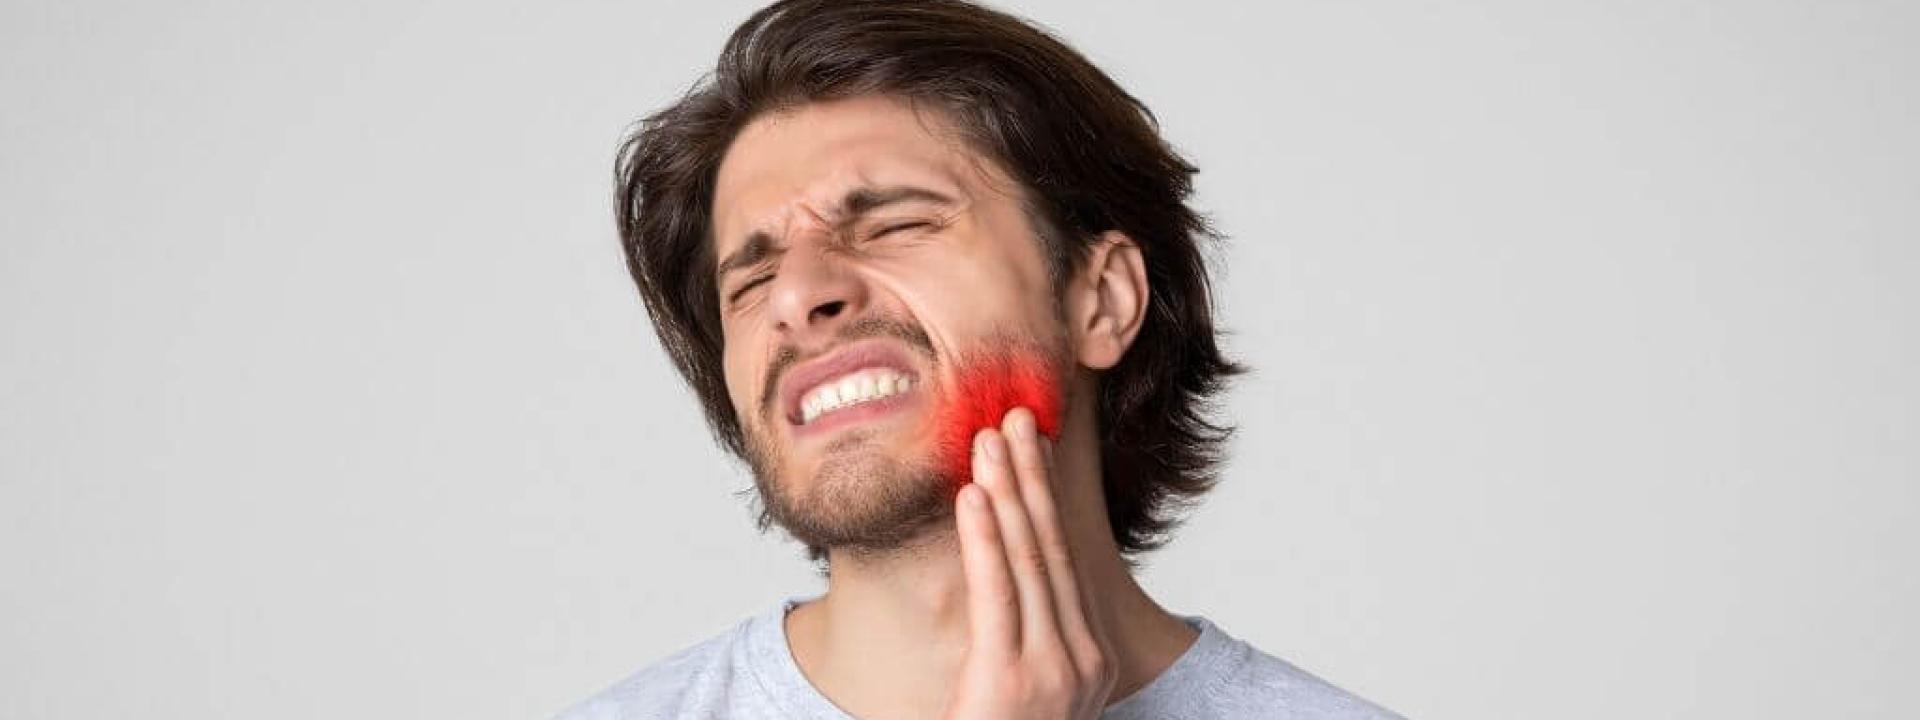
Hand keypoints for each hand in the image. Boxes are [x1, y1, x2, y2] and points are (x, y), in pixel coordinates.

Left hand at [941, 407, 1117, 719]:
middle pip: (1052, 549)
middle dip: (1031, 478)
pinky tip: (973, 493)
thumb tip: (996, 571)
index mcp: (1087, 661)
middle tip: (1014, 417)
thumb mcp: (1012, 688)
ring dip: (1006, 491)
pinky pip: (997, 592)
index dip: (1046, 498)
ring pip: (1027, 562)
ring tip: (989, 438)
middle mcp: (1082, 662)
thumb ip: (1017, 641)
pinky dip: (984, 536)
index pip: (1064, 561)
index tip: (1031, 446)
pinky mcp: (1013, 682)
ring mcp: (1054, 673)